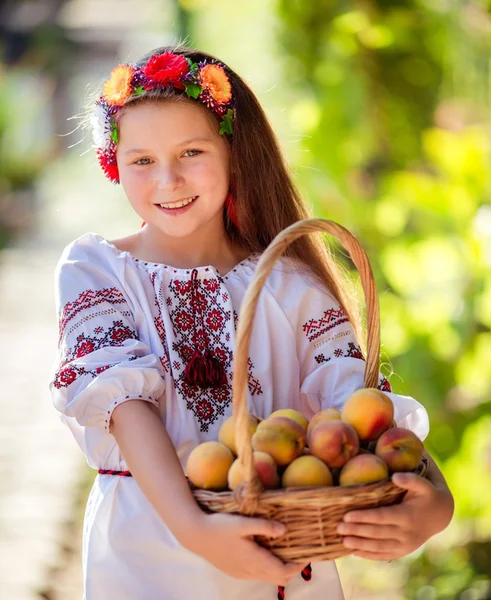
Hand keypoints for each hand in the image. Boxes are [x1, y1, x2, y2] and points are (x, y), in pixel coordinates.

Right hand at [180, 512, 304, 585]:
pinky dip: (267, 568)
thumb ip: (264, 526)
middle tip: (299, 554)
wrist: (195, 534)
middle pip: (278, 578)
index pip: (282, 572)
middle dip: (291, 569)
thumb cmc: (219, 526)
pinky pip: (256, 575)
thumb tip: (284, 530)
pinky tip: (265, 554)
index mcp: (254, 560)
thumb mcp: (243, 522)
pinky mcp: (235, 571)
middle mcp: (249, 571)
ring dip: (279, 569)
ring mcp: (241, 573)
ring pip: (267, 577)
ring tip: (285, 552)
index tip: (307, 555)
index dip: (297, 566)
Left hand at [337, 472, 453, 560]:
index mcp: (408, 516)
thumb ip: (410, 479)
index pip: (382, 518)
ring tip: (342, 540)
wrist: (440, 515)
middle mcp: (406, 533)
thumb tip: (395, 476)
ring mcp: (405, 545)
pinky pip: (384, 555)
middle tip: (338, 527)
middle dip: (357, 531)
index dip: (364, 517)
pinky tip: (354, 551)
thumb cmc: (427, 495)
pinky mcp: (402, 551)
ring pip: (379, 547)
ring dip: (360, 544)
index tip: (347, 515)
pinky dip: (369, 554)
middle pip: (377, 533)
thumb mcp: (423, 484)